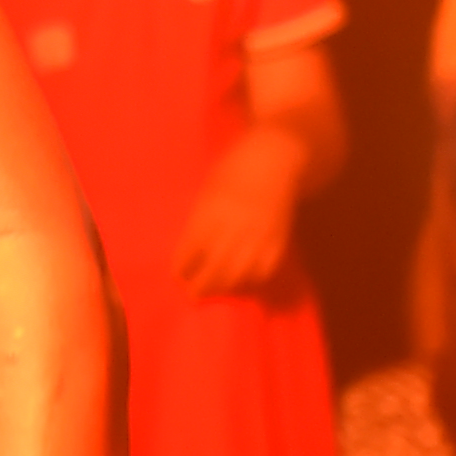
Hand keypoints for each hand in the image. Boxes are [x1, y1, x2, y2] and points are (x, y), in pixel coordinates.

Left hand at [173, 123, 307, 294]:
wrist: (276, 159)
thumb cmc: (235, 169)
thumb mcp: (210, 188)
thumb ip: (202, 217)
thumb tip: (190, 250)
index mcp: (213, 208)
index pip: (194, 245)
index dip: (184, 264)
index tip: (176, 276)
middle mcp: (236, 224)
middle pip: (217, 264)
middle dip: (203, 284)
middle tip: (192, 295)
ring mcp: (260, 232)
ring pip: (241, 271)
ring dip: (225, 286)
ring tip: (214, 292)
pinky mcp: (279, 238)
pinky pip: (265, 267)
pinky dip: (253, 280)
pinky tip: (242, 283)